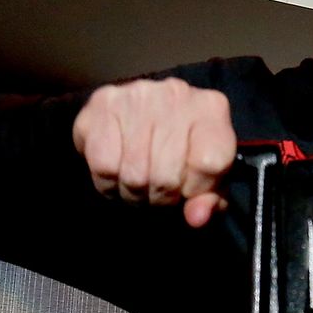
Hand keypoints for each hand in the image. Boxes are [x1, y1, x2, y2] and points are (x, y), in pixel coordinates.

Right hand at [73, 78, 234, 226]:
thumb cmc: (180, 149)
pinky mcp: (102, 103)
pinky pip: (104, 165)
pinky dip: (108, 182)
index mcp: (210, 108)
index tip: (188, 188)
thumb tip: (197, 218)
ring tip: (139, 185)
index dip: (196, 189)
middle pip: (167, 175)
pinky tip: (117, 173)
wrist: (141, 114)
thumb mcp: (207, 175)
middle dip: (161, 197)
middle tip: (158, 191)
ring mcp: (137, 95)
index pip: (209, 164)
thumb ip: (210, 198)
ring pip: (134, 175)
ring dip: (134, 193)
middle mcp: (176, 94)